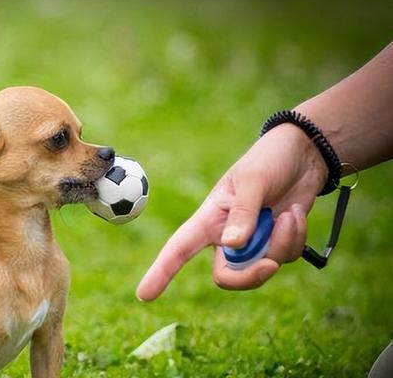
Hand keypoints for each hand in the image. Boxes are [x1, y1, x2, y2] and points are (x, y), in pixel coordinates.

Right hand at [136, 123, 327, 300]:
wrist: (304, 154)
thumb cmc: (269, 159)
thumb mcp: (253, 180)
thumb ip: (243, 213)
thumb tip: (233, 246)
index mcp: (210, 218)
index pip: (179, 248)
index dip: (160, 272)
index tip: (144, 295)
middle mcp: (227, 235)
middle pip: (227, 276)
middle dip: (251, 275)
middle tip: (271, 264)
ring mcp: (253, 242)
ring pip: (262, 267)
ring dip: (282, 243)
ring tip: (288, 213)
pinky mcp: (276, 242)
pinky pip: (286, 257)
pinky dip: (296, 238)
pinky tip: (295, 214)